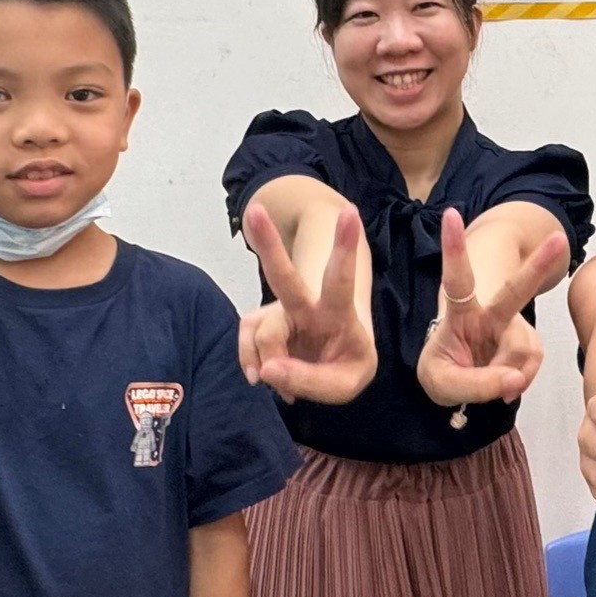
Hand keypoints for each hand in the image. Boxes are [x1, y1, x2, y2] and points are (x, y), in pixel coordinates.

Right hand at [239, 202, 376, 404]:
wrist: (330, 361)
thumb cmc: (345, 364)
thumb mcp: (344, 384)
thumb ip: (311, 382)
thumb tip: (266, 370)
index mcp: (338, 313)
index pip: (341, 280)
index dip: (344, 248)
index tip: (349, 213)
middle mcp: (307, 306)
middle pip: (284, 279)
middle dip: (270, 246)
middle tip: (255, 211)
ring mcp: (279, 312)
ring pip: (260, 332)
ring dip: (267, 364)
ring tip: (282, 385)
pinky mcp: (258, 323)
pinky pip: (246, 344)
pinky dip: (253, 365)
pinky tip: (265, 376)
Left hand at [417, 209, 568, 407]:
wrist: (459, 382)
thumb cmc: (445, 370)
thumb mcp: (442, 383)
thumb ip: (475, 384)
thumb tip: (514, 381)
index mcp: (460, 314)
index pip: (456, 279)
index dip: (454, 248)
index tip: (450, 214)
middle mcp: (489, 314)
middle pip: (515, 291)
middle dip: (537, 266)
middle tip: (558, 240)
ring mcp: (511, 329)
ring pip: (524, 349)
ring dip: (509, 375)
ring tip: (493, 389)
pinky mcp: (526, 346)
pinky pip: (530, 366)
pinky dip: (519, 382)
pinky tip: (506, 387)